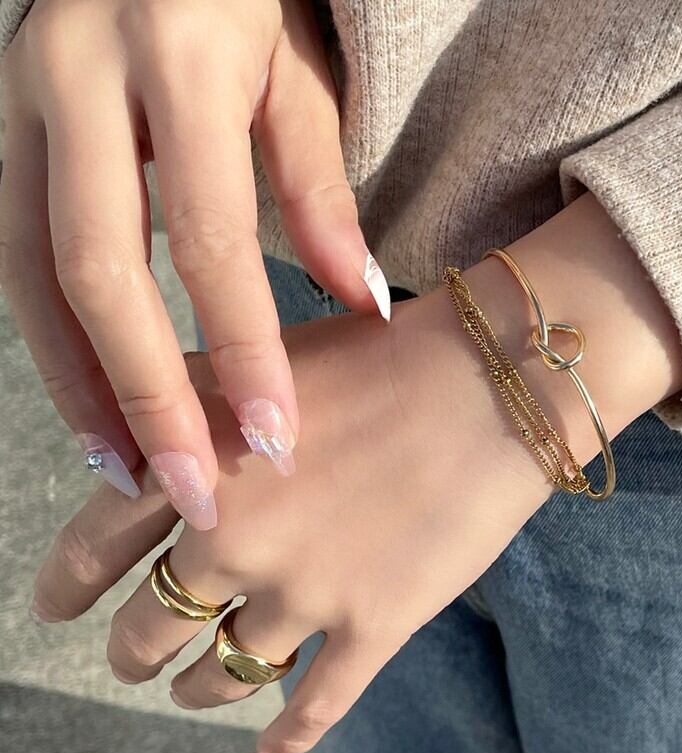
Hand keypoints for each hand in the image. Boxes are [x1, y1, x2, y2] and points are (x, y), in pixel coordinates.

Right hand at [0, 0, 388, 525]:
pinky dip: (53, 343)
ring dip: (79, 386)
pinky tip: (93, 411)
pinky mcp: (2, 131)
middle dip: (147, 393)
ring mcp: (21, 102)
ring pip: (32, 271)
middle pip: (98, 268)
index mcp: (173, 58)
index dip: (240, 347)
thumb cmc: (246, 1)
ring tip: (129, 475)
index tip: (279, 439)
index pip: (208, 237)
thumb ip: (319, 185)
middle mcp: (76, 77)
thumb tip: (360, 302)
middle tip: (195, 490)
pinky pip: (13, 255)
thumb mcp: (298, 75)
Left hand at [29, 194, 681, 752]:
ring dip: (199, 690)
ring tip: (194, 692)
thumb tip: (144, 454)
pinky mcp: (371, 629)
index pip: (92, 549)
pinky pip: (314, 704)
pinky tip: (268, 751)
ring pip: (225, 672)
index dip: (67, 588)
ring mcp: (301, 594)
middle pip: (149, 627)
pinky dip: (286, 736)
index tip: (58, 610)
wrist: (488, 383)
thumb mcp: (255, 360)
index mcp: (189, 468)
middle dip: (132, 653)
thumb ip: (188, 410)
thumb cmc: (380, 355)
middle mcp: (230, 541)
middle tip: (134, 663)